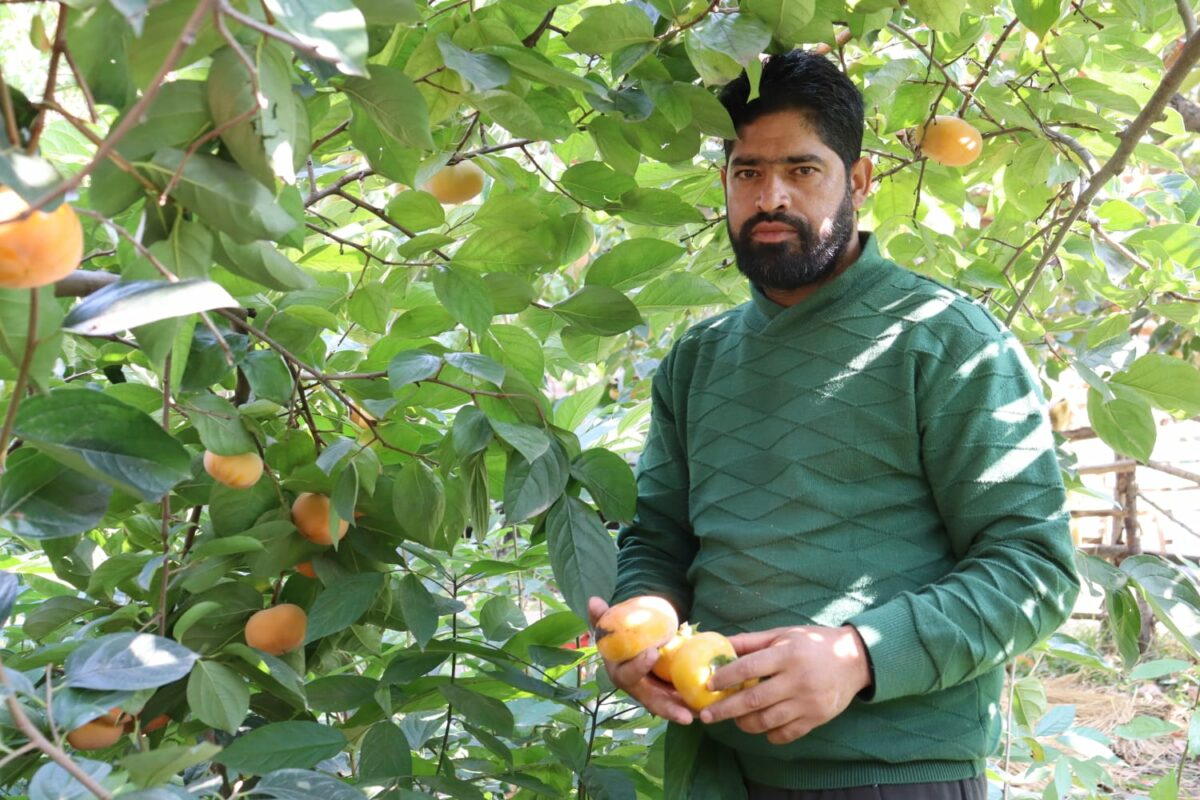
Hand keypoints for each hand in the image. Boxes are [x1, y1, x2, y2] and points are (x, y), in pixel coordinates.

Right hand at [587, 597, 694, 725]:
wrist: (628, 649)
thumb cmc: (619, 639)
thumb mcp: (610, 628)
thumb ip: (602, 618)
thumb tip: (593, 601)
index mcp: (620, 673)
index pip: (627, 674)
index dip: (638, 665)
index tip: (653, 652)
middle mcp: (636, 688)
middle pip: (651, 702)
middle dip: (668, 709)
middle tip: (686, 715)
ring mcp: (651, 694)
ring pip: (668, 707)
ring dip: (684, 712)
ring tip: (702, 716)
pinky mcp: (664, 694)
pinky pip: (678, 702)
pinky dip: (691, 706)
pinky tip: (708, 709)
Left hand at [699, 625, 871, 744]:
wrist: (854, 660)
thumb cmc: (813, 643)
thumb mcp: (783, 634)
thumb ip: (751, 642)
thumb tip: (719, 643)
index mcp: (787, 654)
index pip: (749, 668)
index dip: (726, 678)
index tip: (708, 686)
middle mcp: (797, 679)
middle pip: (754, 699)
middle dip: (726, 709)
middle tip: (706, 716)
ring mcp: (808, 702)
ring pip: (768, 721)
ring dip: (745, 723)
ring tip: (735, 719)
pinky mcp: (817, 719)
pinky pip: (786, 734)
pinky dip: (770, 734)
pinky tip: (762, 727)